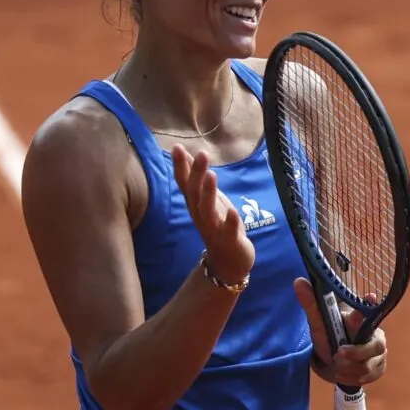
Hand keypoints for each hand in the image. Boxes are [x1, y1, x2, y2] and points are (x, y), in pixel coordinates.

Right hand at [172, 145, 255, 283]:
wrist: (228, 262)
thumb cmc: (217, 224)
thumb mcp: (205, 198)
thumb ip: (194, 177)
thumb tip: (181, 152)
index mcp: (195, 204)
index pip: (184, 183)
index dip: (180, 166)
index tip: (177, 147)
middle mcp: (200, 216)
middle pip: (195, 194)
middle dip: (197, 174)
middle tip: (202, 154)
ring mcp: (214, 229)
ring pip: (207, 211)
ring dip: (209, 193)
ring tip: (212, 175)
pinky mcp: (230, 240)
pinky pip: (228, 231)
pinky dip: (229, 221)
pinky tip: (232, 210)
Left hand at [294, 278, 387, 387]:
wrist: (334, 360)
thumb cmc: (329, 337)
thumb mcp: (319, 324)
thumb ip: (312, 305)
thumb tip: (298, 281)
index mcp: (361, 320)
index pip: (368, 310)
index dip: (369, 304)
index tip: (369, 295)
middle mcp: (376, 334)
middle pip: (374, 346)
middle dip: (354, 353)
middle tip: (337, 355)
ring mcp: (380, 353)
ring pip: (368, 365)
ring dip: (348, 368)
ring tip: (336, 365)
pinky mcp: (379, 368)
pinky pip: (367, 377)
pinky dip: (350, 377)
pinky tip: (342, 373)